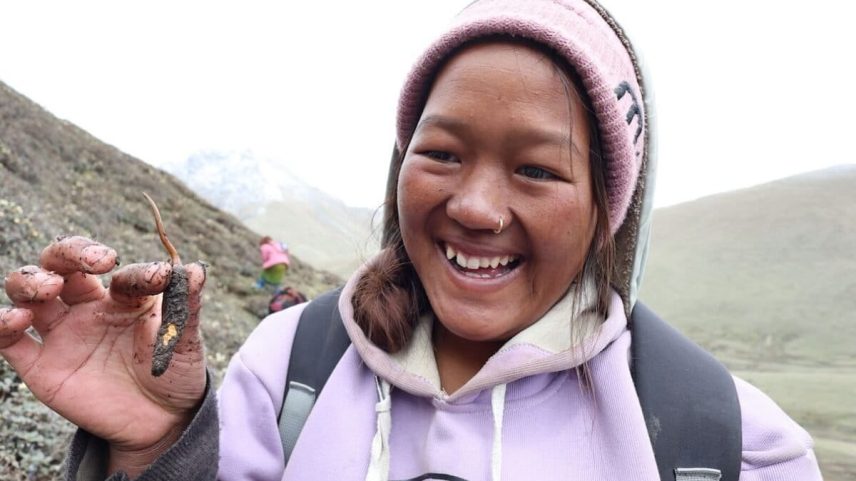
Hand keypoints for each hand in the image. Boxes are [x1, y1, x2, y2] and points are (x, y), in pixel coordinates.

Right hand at [0, 236, 207, 474]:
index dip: (140, 272)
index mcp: (124, 297)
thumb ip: (187, 306)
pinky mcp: (42, 366)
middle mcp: (88, 307)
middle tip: (96, 261)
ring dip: (31, 280)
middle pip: (61, 263)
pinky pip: (11, 341)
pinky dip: (4, 324)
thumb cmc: (174, 373)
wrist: (161, 422)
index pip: (121, 273)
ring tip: (50, 288)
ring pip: (29, 292)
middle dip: (70, 252)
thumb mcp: (186, 342)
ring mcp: (63, 334)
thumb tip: (196, 270)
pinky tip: (17, 320)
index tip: (161, 278)